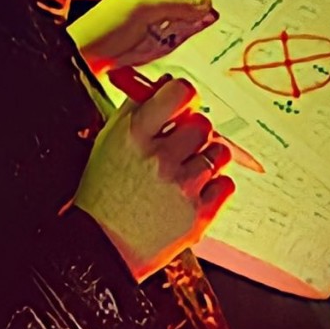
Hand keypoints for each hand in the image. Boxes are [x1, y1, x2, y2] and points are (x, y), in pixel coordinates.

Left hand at [67, 0, 219, 75]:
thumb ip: (175, 5)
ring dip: (203, 21)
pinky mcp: (157, 46)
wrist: (84, 58)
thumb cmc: (103, 25)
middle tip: (235, 4)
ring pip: (188, 21)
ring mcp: (158, 26)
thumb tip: (205, 2)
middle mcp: (156, 5)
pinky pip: (180, 39)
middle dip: (206, 3)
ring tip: (227, 19)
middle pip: (188, 1)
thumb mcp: (142, 9)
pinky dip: (193, 37)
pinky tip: (208, 34)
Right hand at [71, 76, 235, 281]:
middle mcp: (160, 158)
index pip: (180, 93)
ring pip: (219, 152)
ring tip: (188, 171)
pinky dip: (215, 186)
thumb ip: (137, 107)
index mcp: (135, 134)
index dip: (186, 97)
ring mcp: (182, 187)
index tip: (184, 105)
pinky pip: (227, 184)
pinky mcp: (199, 214)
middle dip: (194, 133)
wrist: (102, 246)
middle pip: (202, 123)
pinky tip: (194, 192)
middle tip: (180, 147)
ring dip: (208, 158)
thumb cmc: (103, 192)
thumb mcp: (109, 141)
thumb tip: (166, 82)